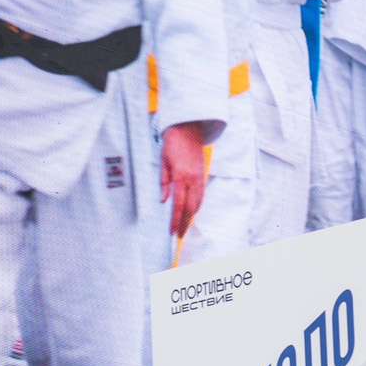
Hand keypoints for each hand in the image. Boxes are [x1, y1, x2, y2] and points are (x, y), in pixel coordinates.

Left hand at [160, 121, 209, 237]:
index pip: (178, 204)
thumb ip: (164, 182)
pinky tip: (192, 213)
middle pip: (191, 208)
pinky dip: (196, 207)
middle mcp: (193, 180)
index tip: (172, 231)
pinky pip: (201, 197)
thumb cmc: (172, 144)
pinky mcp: (203, 177)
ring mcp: (200, 179)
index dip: (176, 220)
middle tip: (179, 234)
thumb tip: (163, 200)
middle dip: (185, 223)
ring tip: (185, 227)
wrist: (188, 131)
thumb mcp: (162, 162)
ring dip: (192, 217)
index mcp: (181, 177)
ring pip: (198, 204)